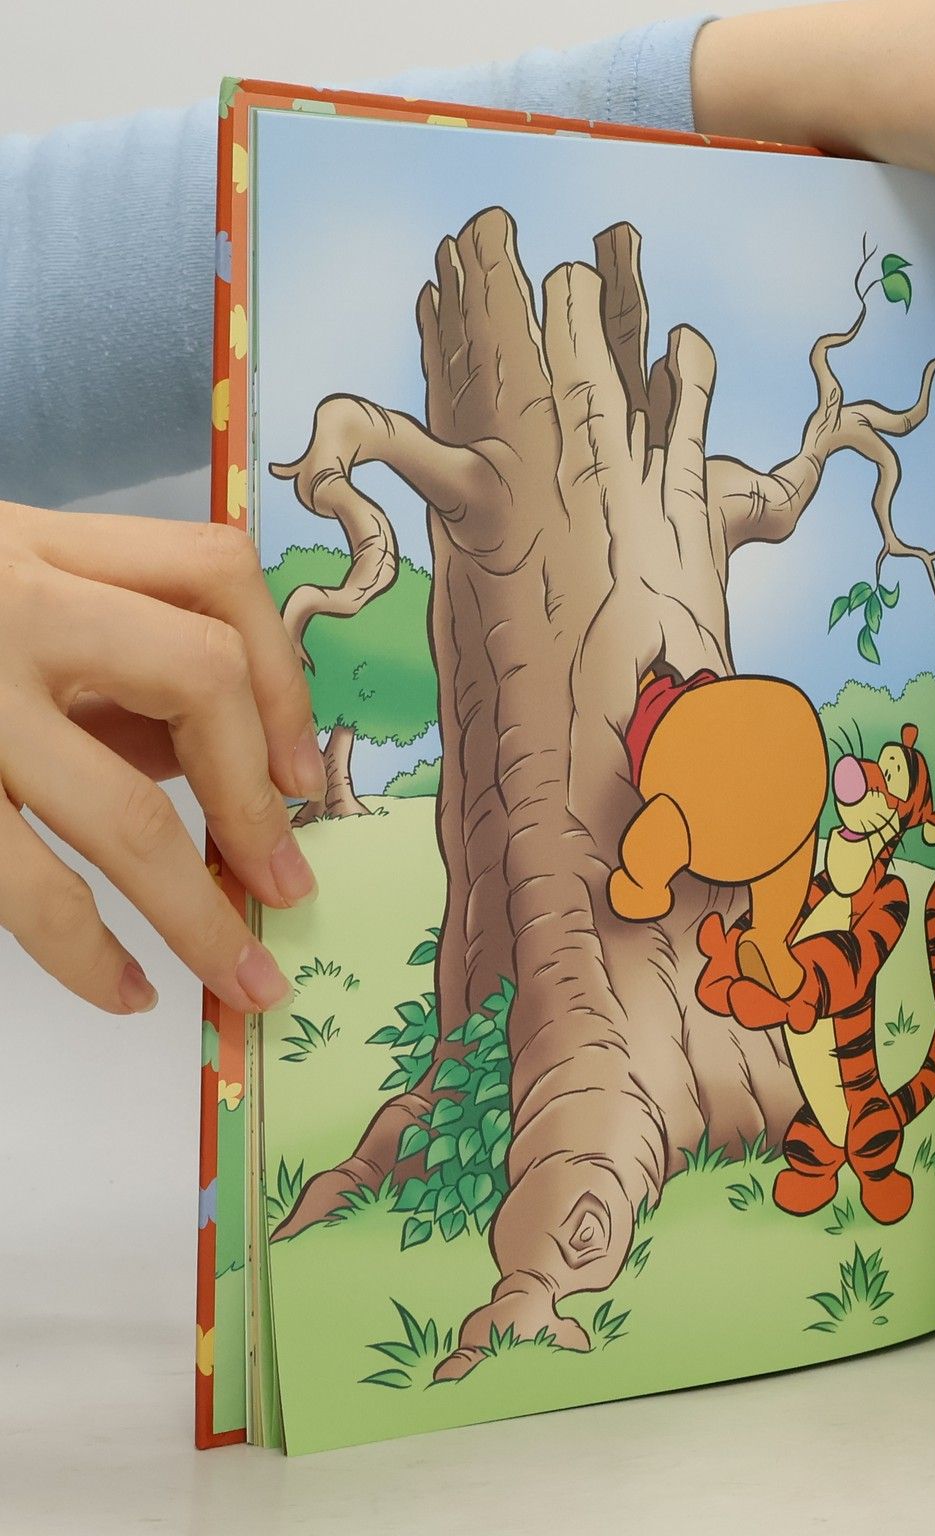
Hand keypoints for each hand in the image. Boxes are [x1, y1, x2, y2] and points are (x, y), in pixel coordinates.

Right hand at [0, 505, 324, 1015]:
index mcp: (36, 544)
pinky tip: (124, 990)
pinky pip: (23, 885)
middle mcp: (6, 607)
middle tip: (288, 886)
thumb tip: (237, 766)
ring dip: (198, 913)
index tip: (304, 773)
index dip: (281, 676)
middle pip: (196, 677)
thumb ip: (105, 658)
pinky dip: (84, 952)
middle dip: (258, 798)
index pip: (214, 573)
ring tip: (246, 979)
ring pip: (121, 812)